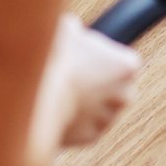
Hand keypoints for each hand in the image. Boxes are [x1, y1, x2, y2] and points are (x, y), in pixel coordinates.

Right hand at [50, 14, 141, 147]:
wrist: (38, 99)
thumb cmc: (55, 62)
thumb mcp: (65, 29)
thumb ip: (77, 30)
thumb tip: (73, 28)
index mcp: (127, 66)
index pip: (124, 62)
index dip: (103, 59)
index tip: (87, 58)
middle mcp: (125, 94)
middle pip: (115, 88)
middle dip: (98, 84)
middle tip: (72, 75)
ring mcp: (108, 117)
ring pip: (99, 109)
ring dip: (85, 103)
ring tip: (60, 91)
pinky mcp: (91, 136)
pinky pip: (83, 126)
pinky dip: (73, 120)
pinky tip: (57, 107)